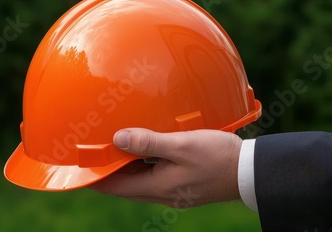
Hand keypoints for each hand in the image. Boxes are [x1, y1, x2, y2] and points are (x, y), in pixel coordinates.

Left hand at [89, 128, 241, 207]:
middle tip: (95, 155)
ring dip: (126, 169)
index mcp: (158, 187)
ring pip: (140, 182)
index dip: (96, 179)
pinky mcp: (183, 185)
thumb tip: (118, 139)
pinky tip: (144, 152)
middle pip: (126, 186)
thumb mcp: (181, 145)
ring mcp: (174, 191)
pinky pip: (154, 178)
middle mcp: (163, 193)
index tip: (81, 170)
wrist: (250, 172)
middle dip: (108, 173)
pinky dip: (143, 167)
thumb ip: (148, 142)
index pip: (116, 187)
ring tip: (114, 151)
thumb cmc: (218, 157)